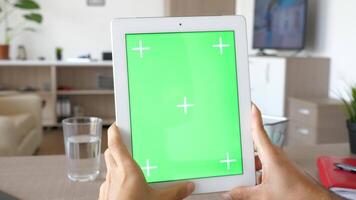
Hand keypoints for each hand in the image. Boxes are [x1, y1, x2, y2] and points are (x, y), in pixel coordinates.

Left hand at [98, 125, 194, 199]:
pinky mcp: (105, 196)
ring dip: (115, 163)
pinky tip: (124, 186)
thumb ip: (175, 192)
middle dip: (115, 146)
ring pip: (109, 167)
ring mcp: (107, 186)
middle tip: (124, 144)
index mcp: (127, 170)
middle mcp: (114, 175)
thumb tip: (188, 186)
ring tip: (127, 166)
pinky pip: (108, 182)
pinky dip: (114, 179)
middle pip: (110, 153)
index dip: (115, 132)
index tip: (117, 125)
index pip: (116, 144)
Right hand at [222, 105, 340, 199]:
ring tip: (241, 177)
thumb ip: (244, 193)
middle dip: (243, 151)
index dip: (254, 116)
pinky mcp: (280, 170)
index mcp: (270, 154)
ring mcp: (277, 163)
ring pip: (258, 160)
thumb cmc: (296, 193)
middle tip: (233, 150)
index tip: (250, 105)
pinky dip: (257, 175)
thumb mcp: (264, 194)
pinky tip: (252, 185)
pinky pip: (264, 168)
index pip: (258, 130)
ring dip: (250, 167)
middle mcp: (274, 155)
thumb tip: (230, 193)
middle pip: (254, 147)